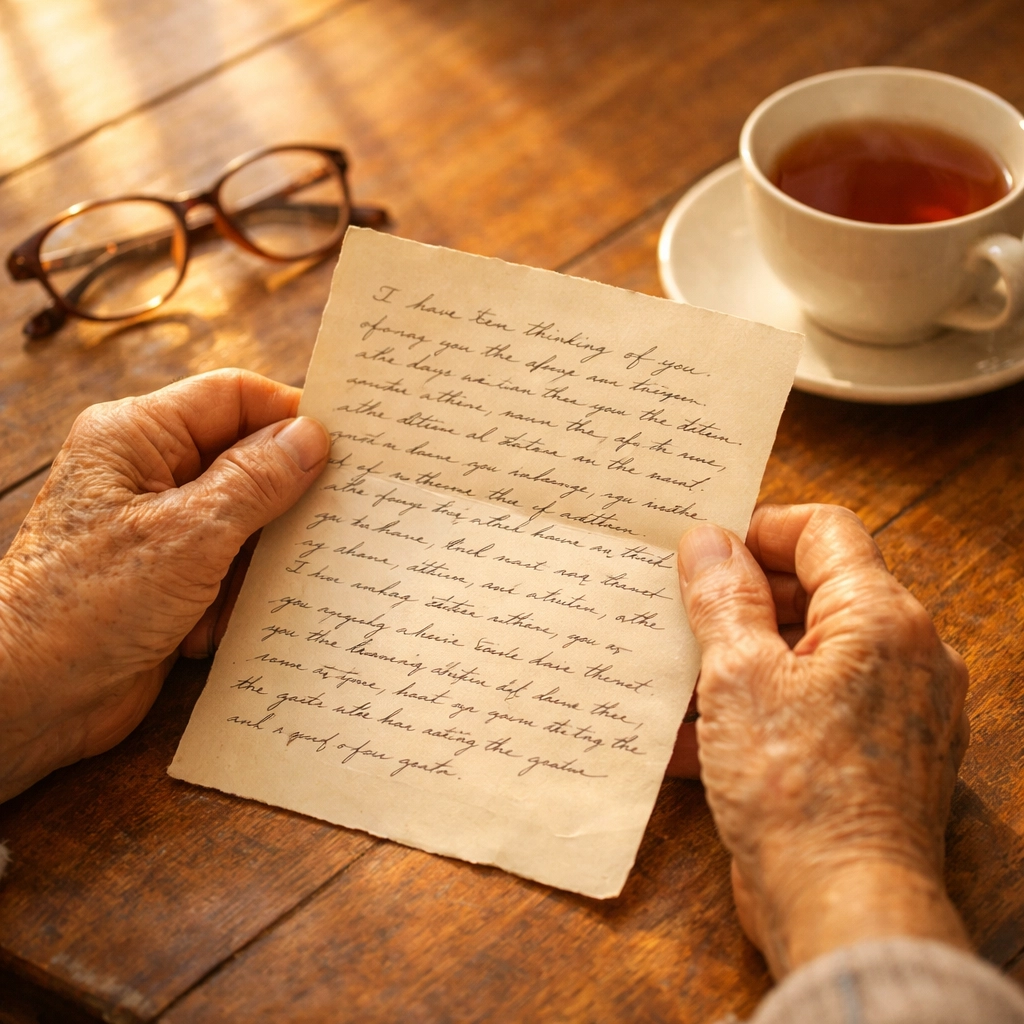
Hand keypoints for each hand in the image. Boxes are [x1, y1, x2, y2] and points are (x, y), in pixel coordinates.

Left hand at [0, 369, 329, 801]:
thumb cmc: (85, 608)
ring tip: (260, 586)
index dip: (290, 415)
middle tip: (335, 517)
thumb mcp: (189, 535)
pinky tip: (220, 623)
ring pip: (246, 517)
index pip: (234, 397)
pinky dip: (239, 592)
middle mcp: (149, 474)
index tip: (345, 445)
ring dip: (262, 555)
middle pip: (245, 458)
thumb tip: (310, 437)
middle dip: (286, 494)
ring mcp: (160, 527)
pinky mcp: (171, 576)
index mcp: (137, 437)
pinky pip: (232, 564)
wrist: (29, 701)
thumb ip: (255, 481)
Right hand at [676, 504, 969, 975]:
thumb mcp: (738, 677)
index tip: (706, 552)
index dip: (759, 529)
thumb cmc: (796, 790)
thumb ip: (722, 598)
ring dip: (740, 660)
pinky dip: (760, 708)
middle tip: (679, 614)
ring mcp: (896, 707)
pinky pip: (813, 704)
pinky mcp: (876, 752)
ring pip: (807, 653)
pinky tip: (693, 735)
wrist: (841, 906)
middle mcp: (904, 655)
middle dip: (740, 601)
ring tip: (675, 679)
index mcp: (880, 619)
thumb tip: (708, 540)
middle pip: (815, 592)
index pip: (824, 531)